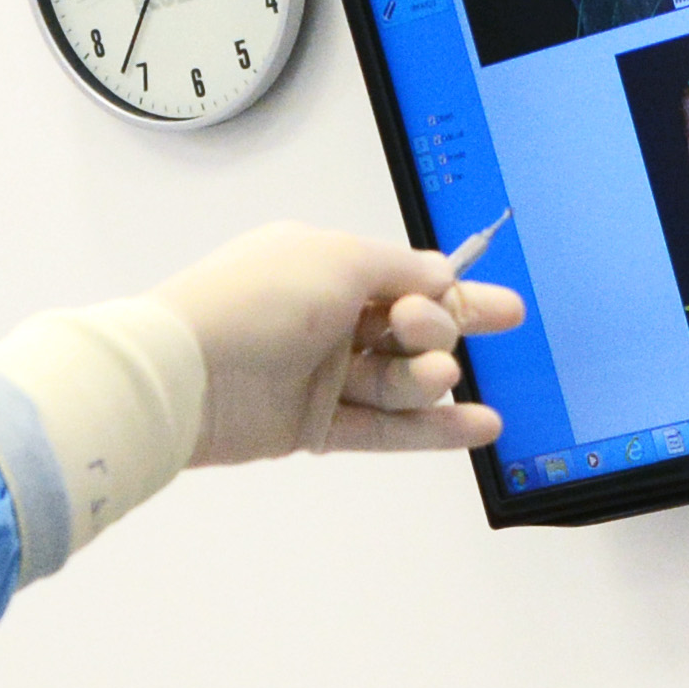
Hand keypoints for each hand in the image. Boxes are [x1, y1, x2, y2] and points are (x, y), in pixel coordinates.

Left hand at [154, 224, 528, 464]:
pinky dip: (431, 428)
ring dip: (429, 379)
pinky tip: (478, 426)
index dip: (458, 296)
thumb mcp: (338, 258)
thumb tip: (442, 273)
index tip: (505, 313)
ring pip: (400, 380)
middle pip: (412, 332)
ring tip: (438, 378)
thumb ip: (400, 268)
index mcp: (328, 265)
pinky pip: (385, 428)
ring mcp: (322, 375)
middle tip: (424, 334)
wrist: (183, 373)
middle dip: (438, 332)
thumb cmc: (255, 299)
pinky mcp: (316, 426)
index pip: (409, 281)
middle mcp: (328, 317)